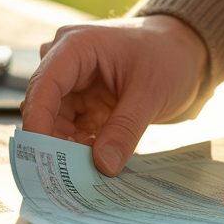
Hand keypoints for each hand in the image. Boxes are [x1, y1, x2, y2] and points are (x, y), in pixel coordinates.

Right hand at [22, 14, 208, 175]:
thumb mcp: (150, 93)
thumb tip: (103, 166)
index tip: (41, 156)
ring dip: (69, 148)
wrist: (186, 51)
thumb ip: (125, 129)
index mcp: (76, 46)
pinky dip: (82, 148)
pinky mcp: (84, 103)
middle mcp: (66, 63)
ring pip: (57, 123)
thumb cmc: (169, 56)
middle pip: (46, 108)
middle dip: (54, 142)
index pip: (44, 85)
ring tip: (87, 174)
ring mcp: (74, 84)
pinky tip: (97, 164)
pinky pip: (73, 130)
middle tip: (68, 176)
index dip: (38, 121)